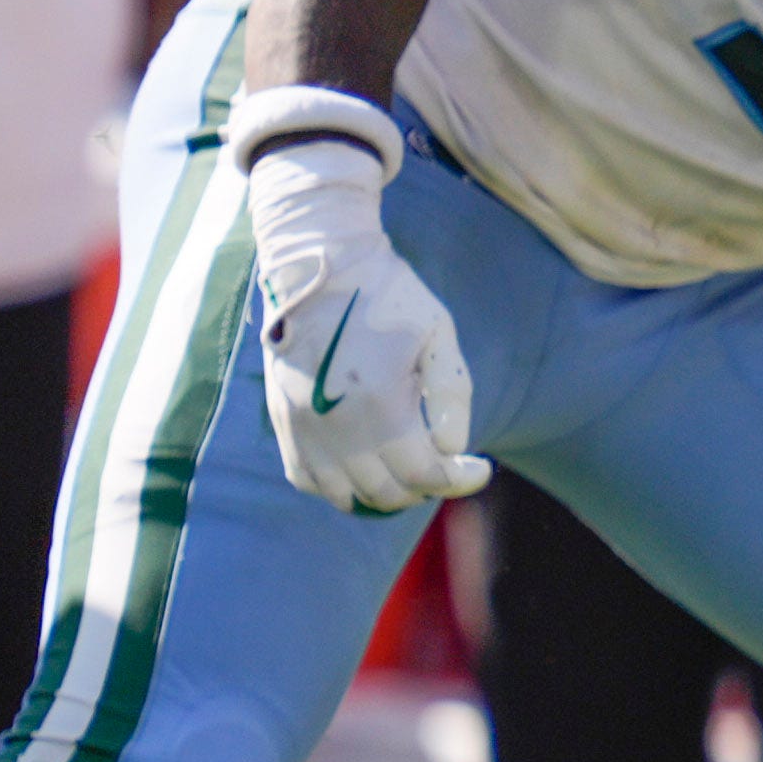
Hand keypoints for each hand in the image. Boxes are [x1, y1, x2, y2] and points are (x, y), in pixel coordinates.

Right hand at [245, 141, 489, 514]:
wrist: (319, 266)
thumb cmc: (389, 297)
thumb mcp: (438, 336)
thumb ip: (451, 396)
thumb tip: (451, 450)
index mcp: (379, 401)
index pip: (423, 473)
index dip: (459, 480)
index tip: (480, 469)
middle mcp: (335, 422)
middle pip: (388, 492)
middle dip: (427, 485)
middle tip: (446, 464)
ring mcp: (302, 425)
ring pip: (347, 495)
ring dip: (386, 491)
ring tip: (409, 467)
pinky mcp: (282, 420)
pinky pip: (307, 479)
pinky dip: (339, 486)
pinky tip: (365, 466)